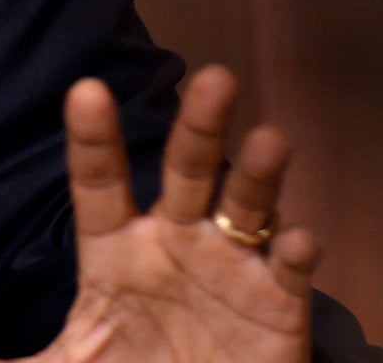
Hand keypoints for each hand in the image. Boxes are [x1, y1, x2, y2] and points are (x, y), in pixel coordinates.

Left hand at [0, 65, 318, 362]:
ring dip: (259, 173)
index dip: (92, 141)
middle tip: (213, 77)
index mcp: (117, 248)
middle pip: (187, 170)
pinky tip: (299, 239)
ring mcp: (231, 268)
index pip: (98, 183)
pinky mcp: (279, 306)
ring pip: (248, 204)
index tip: (83, 90)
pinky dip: (297, 255)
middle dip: (200, 125)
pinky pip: (289, 271)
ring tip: (268, 139)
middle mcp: (176, 241)